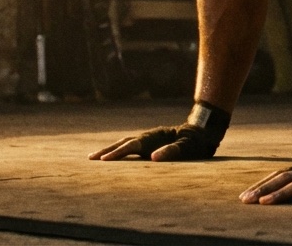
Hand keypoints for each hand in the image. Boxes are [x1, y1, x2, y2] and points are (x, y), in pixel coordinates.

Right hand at [88, 123, 221, 161]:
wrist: (201, 130)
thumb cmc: (195, 141)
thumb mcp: (187, 147)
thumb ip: (171, 151)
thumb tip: (154, 158)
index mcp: (154, 138)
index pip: (132, 146)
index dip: (118, 153)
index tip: (103, 160)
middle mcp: (148, 137)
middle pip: (124, 143)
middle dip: (107, 150)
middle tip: (90, 159)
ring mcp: (148, 139)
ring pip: (125, 143)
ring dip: (110, 150)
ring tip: (95, 157)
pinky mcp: (150, 143)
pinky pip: (131, 147)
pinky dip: (119, 151)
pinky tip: (113, 157)